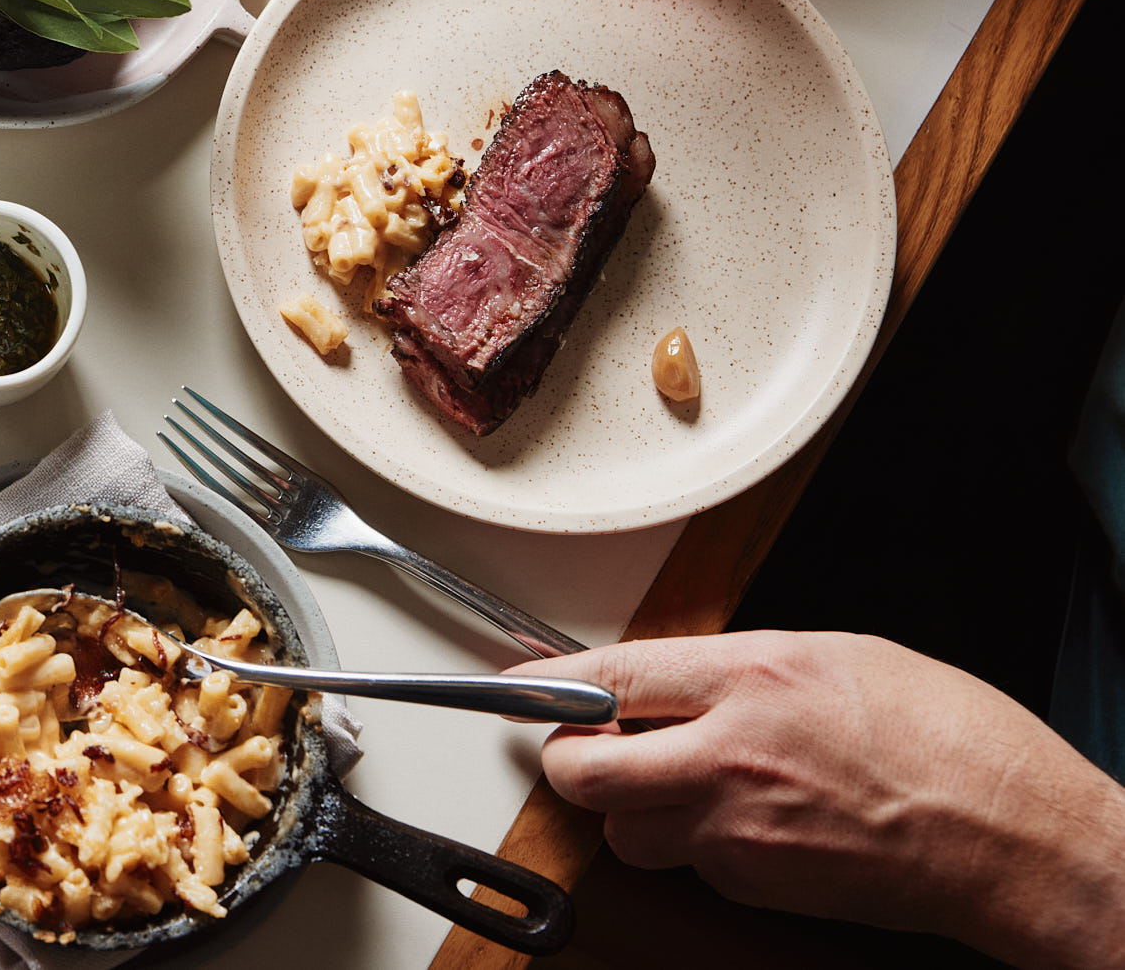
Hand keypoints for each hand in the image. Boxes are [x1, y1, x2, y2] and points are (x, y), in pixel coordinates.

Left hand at [527, 632, 1124, 969]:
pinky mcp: (758, 884)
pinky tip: (745, 821)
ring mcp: (740, 829)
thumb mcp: (837, 654)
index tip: (522, 686)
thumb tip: (669, 677)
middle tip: (584, 745)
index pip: (608, 675)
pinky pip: (690, 864)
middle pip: (583, 768)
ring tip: (680, 784)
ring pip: (626, 829)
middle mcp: (731, 754)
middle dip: (568, 758)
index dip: (550, 683)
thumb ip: (738, 665)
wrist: (1015, 838)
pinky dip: (696, 845)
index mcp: (751, 675)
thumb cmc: (951, 739)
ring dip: (633, 809)